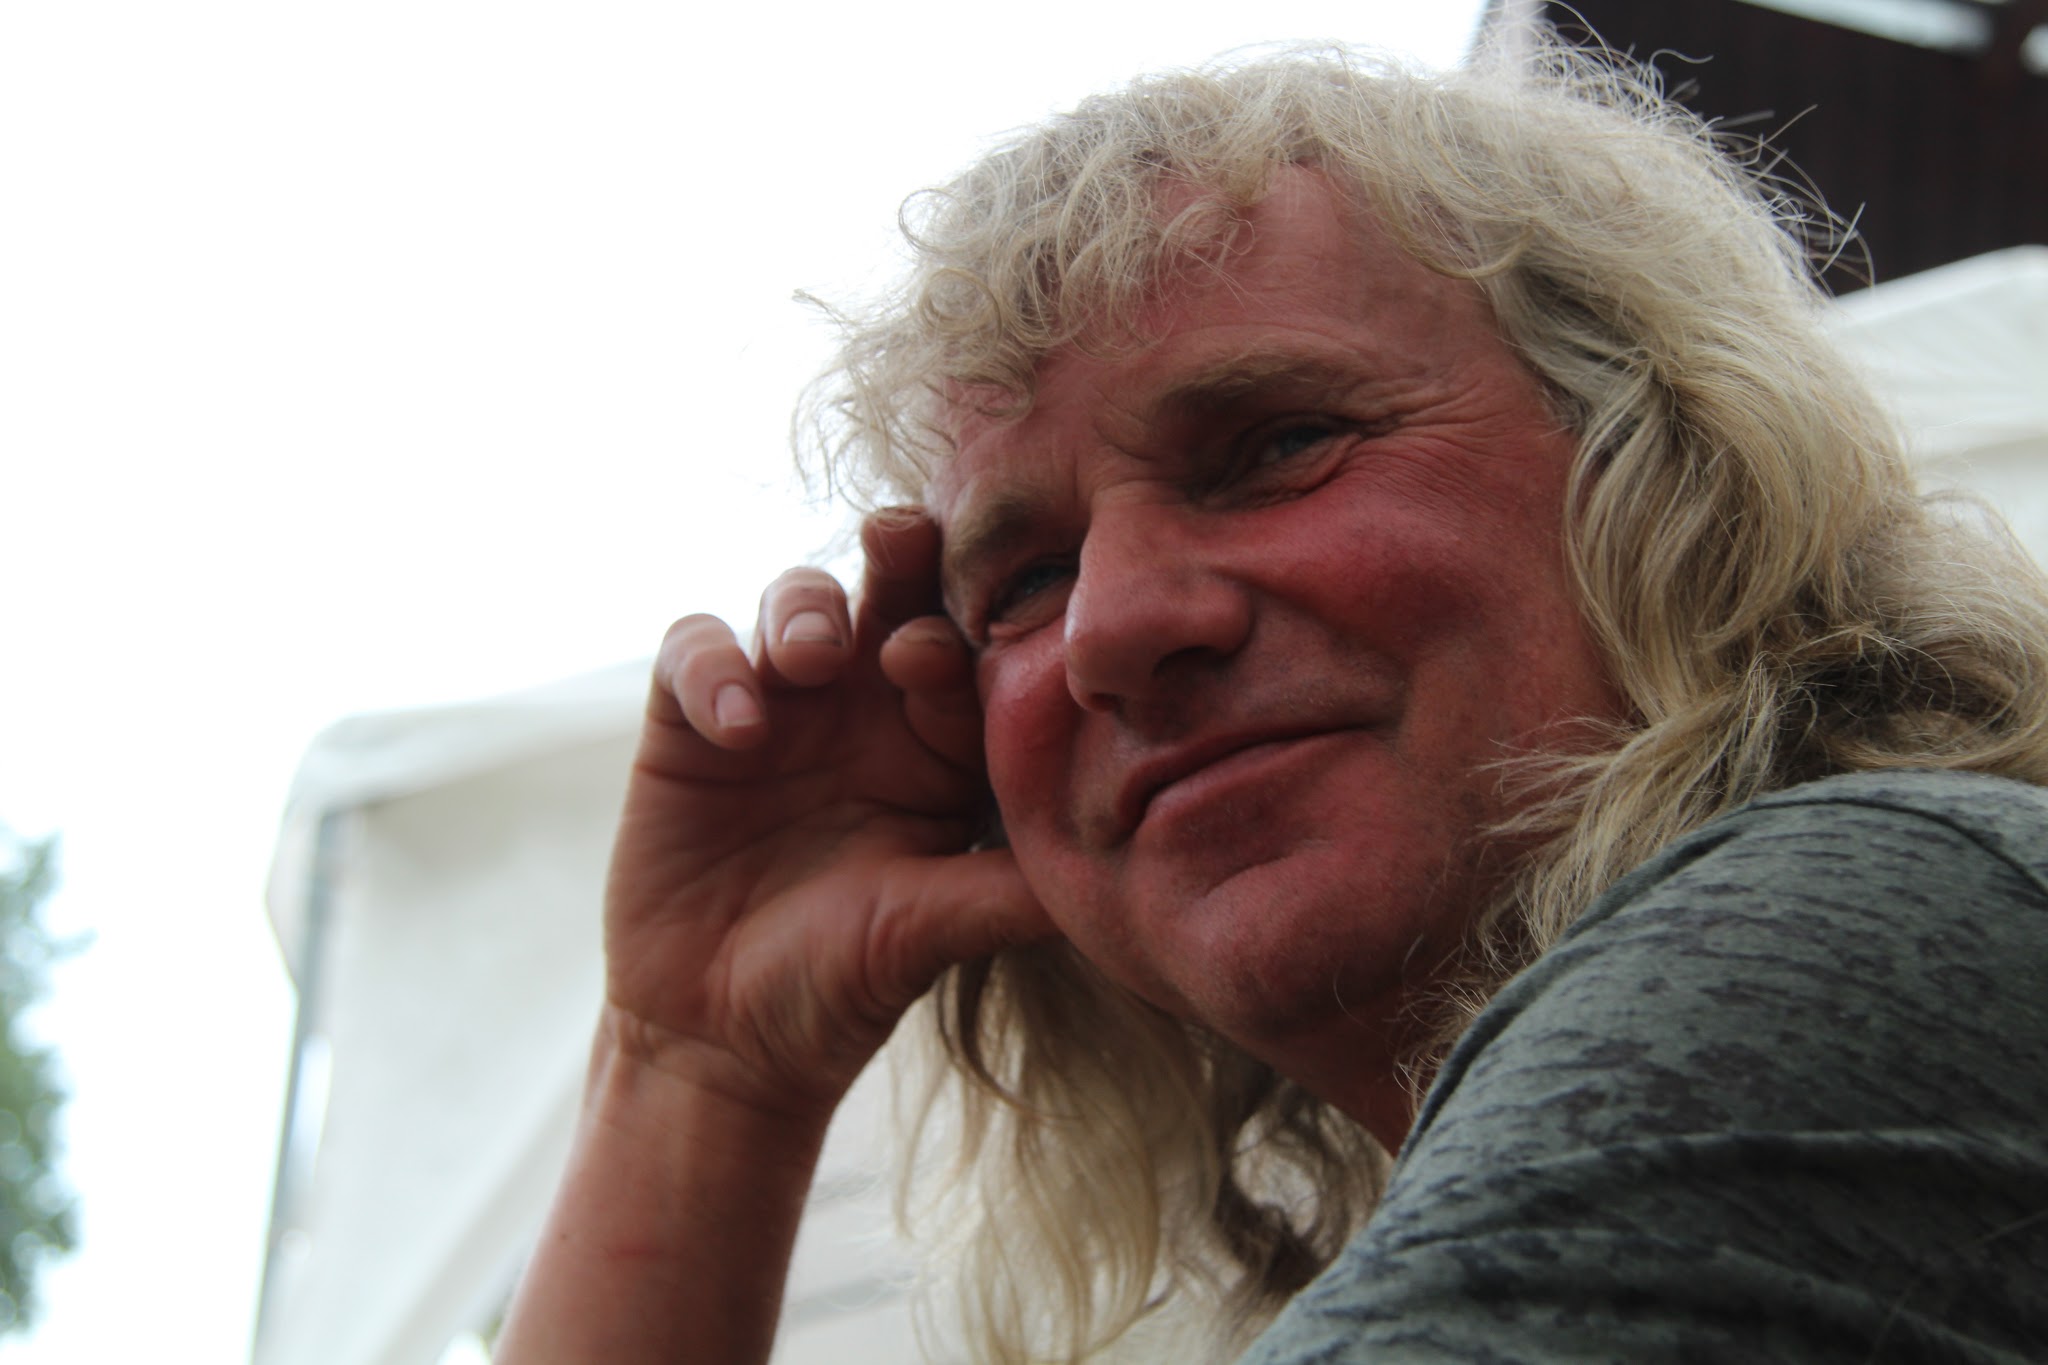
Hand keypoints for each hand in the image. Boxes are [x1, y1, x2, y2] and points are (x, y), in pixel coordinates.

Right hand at [602, 509, 1055, 1123]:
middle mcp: (866, 711)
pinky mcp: (688, 725)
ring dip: (807, 607)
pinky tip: (736, 728)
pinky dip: (713, 666)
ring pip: (797, 598)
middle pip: (889, 592)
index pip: (964, 650)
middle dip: (900, 555)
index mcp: (940, 745)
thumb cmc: (845, 986)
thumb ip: (1014, 887)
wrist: (723, 1040)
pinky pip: (694, 647)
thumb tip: (1127, 862)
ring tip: (813, 660)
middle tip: (901, 540)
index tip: (939, 659)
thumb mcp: (936, 931)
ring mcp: (778, 709)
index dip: (959, 632)